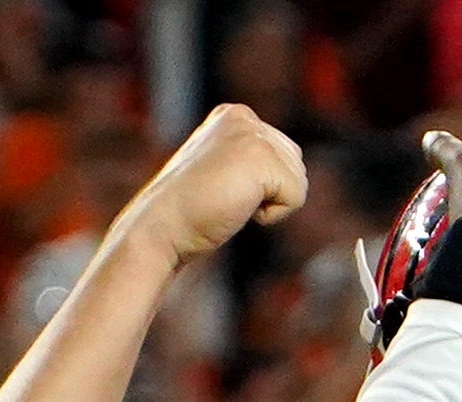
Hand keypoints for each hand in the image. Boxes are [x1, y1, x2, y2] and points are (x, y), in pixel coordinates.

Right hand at [133, 100, 307, 254]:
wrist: (163, 225)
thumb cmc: (189, 209)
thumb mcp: (222, 170)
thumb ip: (251, 160)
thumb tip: (290, 173)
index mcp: (233, 115)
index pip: (284, 152)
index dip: (263, 185)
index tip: (223, 188)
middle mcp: (243, 117)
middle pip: (296, 164)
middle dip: (271, 192)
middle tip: (227, 196)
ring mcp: (252, 134)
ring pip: (299, 181)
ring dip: (271, 203)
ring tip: (230, 200)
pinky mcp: (261, 158)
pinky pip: (296, 197)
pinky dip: (273, 215)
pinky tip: (238, 207)